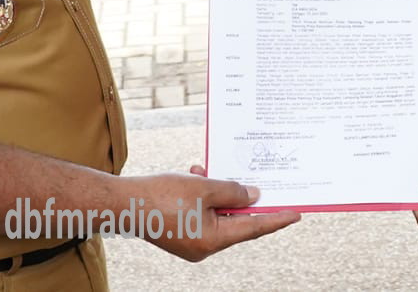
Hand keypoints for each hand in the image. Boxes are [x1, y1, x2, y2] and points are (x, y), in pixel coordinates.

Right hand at [126, 167, 299, 261]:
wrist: (121, 202)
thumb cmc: (161, 196)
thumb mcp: (204, 188)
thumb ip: (232, 192)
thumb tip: (253, 196)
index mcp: (213, 241)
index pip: (253, 228)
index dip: (276, 219)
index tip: (296, 213)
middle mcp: (204, 246)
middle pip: (235, 221)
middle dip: (242, 198)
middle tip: (260, 181)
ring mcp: (191, 242)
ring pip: (216, 214)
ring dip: (218, 191)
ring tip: (209, 170)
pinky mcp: (179, 232)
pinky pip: (201, 213)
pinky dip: (202, 195)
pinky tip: (196, 174)